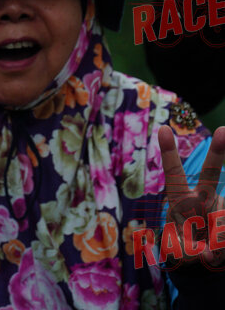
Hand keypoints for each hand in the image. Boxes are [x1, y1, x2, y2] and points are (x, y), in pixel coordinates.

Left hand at [159, 125, 224, 267]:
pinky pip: (224, 235)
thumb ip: (186, 252)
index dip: (169, 152)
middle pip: (211, 174)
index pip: (173, 173)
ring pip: (223, 219)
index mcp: (181, 198)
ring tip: (206, 251)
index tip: (163, 129)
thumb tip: (208, 255)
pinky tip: (213, 253)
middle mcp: (203, 198)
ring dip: (216, 238)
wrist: (205, 253)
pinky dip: (218, 249)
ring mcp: (221, 208)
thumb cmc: (185, 242)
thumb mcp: (177, 248)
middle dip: (218, 153)